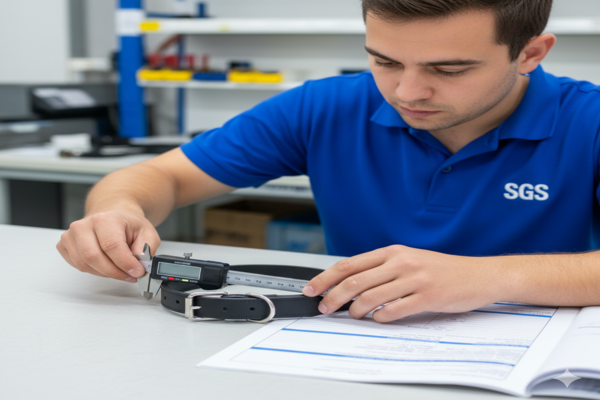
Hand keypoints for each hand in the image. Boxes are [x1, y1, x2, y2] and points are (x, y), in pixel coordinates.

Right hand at [57, 210, 160, 281]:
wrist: (111, 218)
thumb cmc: (126, 225)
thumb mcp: (147, 233)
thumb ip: (146, 249)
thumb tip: (142, 265)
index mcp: (105, 218)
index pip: (111, 245)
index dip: (125, 263)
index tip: (137, 272)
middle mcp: (83, 225)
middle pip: (94, 257)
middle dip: (114, 272)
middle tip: (129, 275)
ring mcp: (70, 235)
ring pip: (84, 265)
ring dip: (105, 273)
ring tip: (120, 270)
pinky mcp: (64, 246)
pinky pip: (77, 266)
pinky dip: (94, 271)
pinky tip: (106, 265)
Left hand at [302, 245, 503, 322]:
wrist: (478, 274)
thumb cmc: (441, 270)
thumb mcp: (408, 260)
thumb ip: (382, 269)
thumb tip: (349, 284)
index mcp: (392, 252)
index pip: (349, 264)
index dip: (326, 277)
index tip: (312, 289)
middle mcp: (401, 262)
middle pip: (355, 281)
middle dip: (333, 297)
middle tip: (324, 308)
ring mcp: (414, 279)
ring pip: (371, 297)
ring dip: (356, 310)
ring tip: (354, 316)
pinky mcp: (427, 297)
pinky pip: (394, 310)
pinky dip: (381, 318)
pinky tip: (379, 318)